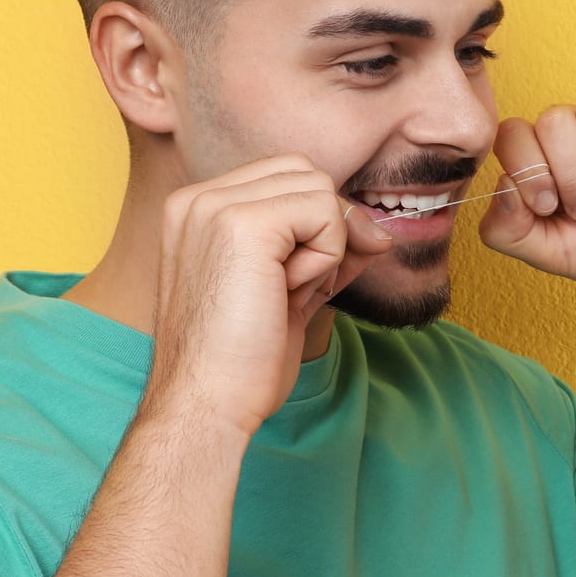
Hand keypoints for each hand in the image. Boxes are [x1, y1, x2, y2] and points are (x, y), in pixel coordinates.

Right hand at [146, 154, 392, 436]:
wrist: (206, 404)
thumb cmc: (241, 362)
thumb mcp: (291, 292)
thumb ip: (327, 251)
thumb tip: (378, 231)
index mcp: (197, 210)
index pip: (285, 178)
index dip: (316, 224)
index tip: (301, 280)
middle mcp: (197, 199)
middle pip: (305, 172)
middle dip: (326, 227)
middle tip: (301, 286)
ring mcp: (214, 206)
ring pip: (318, 187)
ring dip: (326, 245)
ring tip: (288, 292)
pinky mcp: (241, 225)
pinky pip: (324, 212)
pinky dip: (328, 256)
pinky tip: (292, 293)